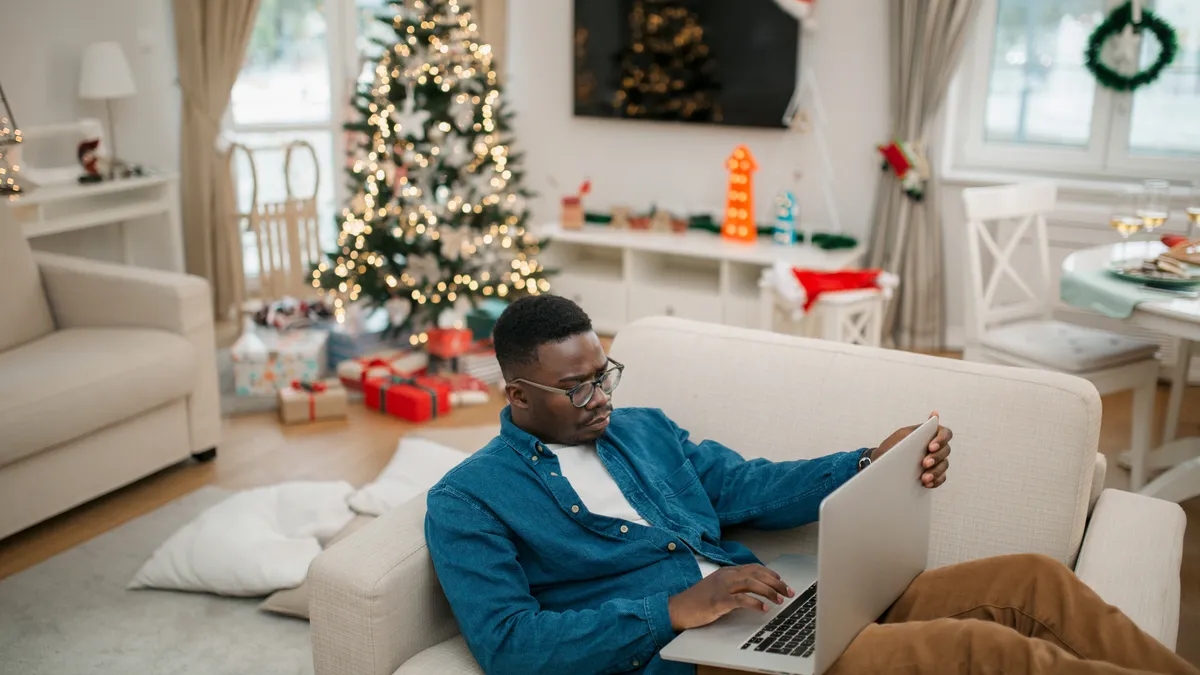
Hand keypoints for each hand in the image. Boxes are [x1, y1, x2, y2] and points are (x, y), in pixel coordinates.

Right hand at [667, 564, 793, 630]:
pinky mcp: (718, 600)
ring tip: (780, 600)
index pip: (754, 568)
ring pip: (751, 583)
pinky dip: (754, 603)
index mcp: (727, 572)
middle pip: (756, 573)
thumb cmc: (698, 600)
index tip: (783, 582)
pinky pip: (740, 599)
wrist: (678, 608)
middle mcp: (726, 576)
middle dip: (776, 582)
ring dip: (768, 591)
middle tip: (789, 592)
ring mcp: (721, 587)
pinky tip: (763, 608)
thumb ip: (735, 587)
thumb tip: (756, 592)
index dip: (771, 574)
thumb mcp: (719, 588)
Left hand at [870, 411, 952, 488]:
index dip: (941, 439)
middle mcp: (936, 447)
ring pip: (944, 465)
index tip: (930, 447)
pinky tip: (927, 483)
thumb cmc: (893, 445)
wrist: (881, 463)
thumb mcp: (902, 435)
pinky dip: (936, 481)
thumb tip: (935, 414)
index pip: (945, 433)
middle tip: (924, 463)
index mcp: (930, 434)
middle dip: (936, 457)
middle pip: (946, 451)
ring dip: (936, 472)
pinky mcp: (933, 474)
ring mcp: (936, 461)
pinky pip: (941, 478)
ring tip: (924, 478)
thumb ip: (918, 428)